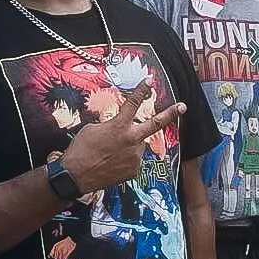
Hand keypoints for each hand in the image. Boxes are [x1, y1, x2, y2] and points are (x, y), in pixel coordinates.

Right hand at [60, 87, 183, 191]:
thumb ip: (110, 125)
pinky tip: (112, 164)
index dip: (141, 91)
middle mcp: (131, 139)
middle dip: (170, 114)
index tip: (148, 82)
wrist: (76, 176)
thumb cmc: (80, 150)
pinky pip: (133, 161)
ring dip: (128, 147)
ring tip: (110, 154)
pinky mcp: (134, 170)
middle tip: (182, 106)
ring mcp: (135, 156)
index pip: (133, 103)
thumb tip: (117, 127)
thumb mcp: (92, 129)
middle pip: (155, 124)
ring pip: (137, 146)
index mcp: (119, 126)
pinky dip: (125, 160)